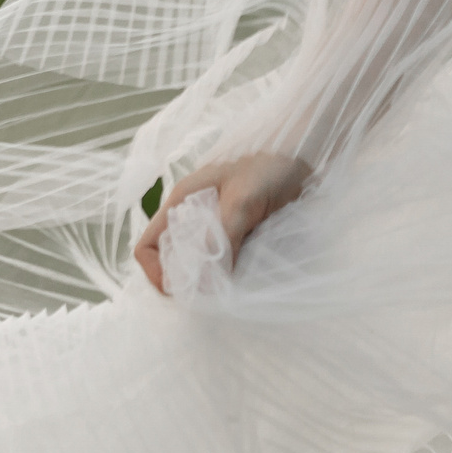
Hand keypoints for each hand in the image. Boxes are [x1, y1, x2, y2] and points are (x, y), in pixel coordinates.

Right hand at [133, 151, 313, 292]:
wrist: (304, 155)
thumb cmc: (270, 167)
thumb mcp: (242, 200)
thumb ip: (220, 235)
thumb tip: (203, 279)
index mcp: (181, 202)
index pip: (148, 246)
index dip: (157, 273)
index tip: (183, 290)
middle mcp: (192, 217)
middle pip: (170, 260)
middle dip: (185, 282)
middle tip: (211, 297)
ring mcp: (214, 226)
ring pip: (197, 264)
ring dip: (208, 281)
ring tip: (227, 292)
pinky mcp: (236, 234)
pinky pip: (222, 262)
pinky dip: (227, 275)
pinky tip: (243, 281)